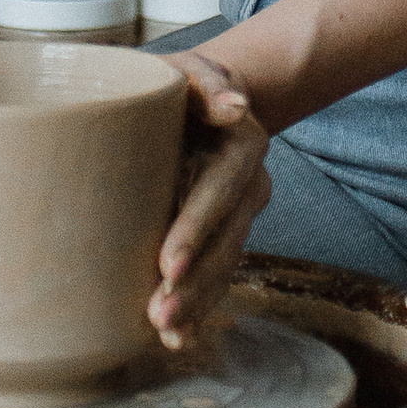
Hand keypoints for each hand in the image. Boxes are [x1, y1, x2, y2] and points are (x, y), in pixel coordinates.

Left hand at [150, 51, 270, 348]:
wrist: (195, 99)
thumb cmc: (177, 82)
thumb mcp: (187, 68)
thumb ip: (207, 78)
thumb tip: (236, 108)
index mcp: (241, 145)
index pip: (220, 192)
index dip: (197, 229)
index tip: (168, 264)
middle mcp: (246, 185)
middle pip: (226, 240)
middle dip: (196, 282)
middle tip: (159, 314)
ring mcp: (236, 215)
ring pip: (223, 265)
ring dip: (197, 303)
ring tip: (164, 332)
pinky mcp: (219, 235)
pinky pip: (216, 276)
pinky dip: (200, 309)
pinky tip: (176, 339)